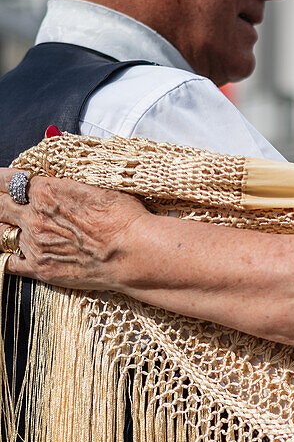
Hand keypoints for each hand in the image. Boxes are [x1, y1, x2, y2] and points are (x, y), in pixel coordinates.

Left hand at [0, 169, 150, 289]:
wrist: (133, 252)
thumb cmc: (123, 217)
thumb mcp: (98, 185)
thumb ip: (69, 180)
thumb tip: (61, 172)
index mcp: (46, 191)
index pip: (8, 181)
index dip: (2, 180)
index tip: (2, 181)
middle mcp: (34, 217)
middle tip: (1, 203)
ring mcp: (34, 244)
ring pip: (0, 234)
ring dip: (2, 228)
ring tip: (5, 226)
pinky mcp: (40, 269)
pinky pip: (8, 263)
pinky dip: (7, 256)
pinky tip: (10, 253)